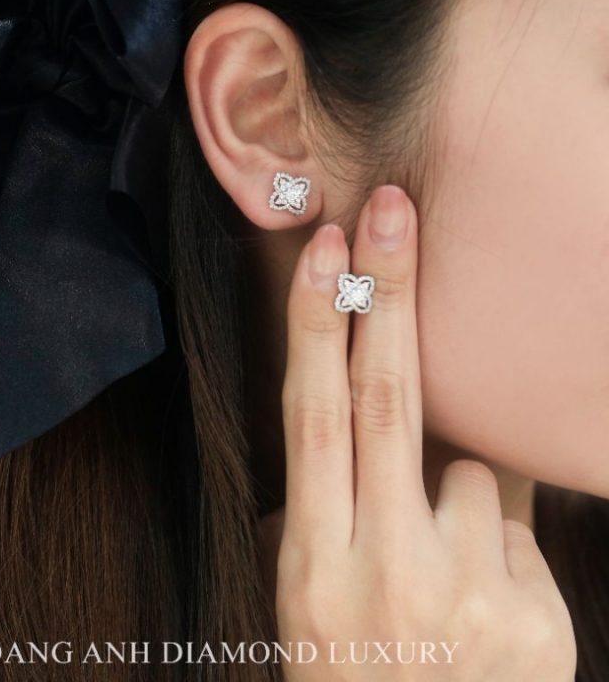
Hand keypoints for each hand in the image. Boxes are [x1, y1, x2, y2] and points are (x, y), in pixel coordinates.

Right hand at [258, 185, 576, 679]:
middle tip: (395, 207)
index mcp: (311, 566)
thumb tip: (363, 418)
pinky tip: (480, 597)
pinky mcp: (534, 616)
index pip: (312, 417)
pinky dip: (496, 534)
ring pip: (470, 466)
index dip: (315, 324)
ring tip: (437, 565)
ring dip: (455, 486)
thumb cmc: (349, 668)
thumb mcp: (308, 597)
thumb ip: (332, 508)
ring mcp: (465, 595)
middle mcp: (383, 571)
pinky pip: (516, 519)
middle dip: (388, 291)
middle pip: (386, 400)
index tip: (324, 248)